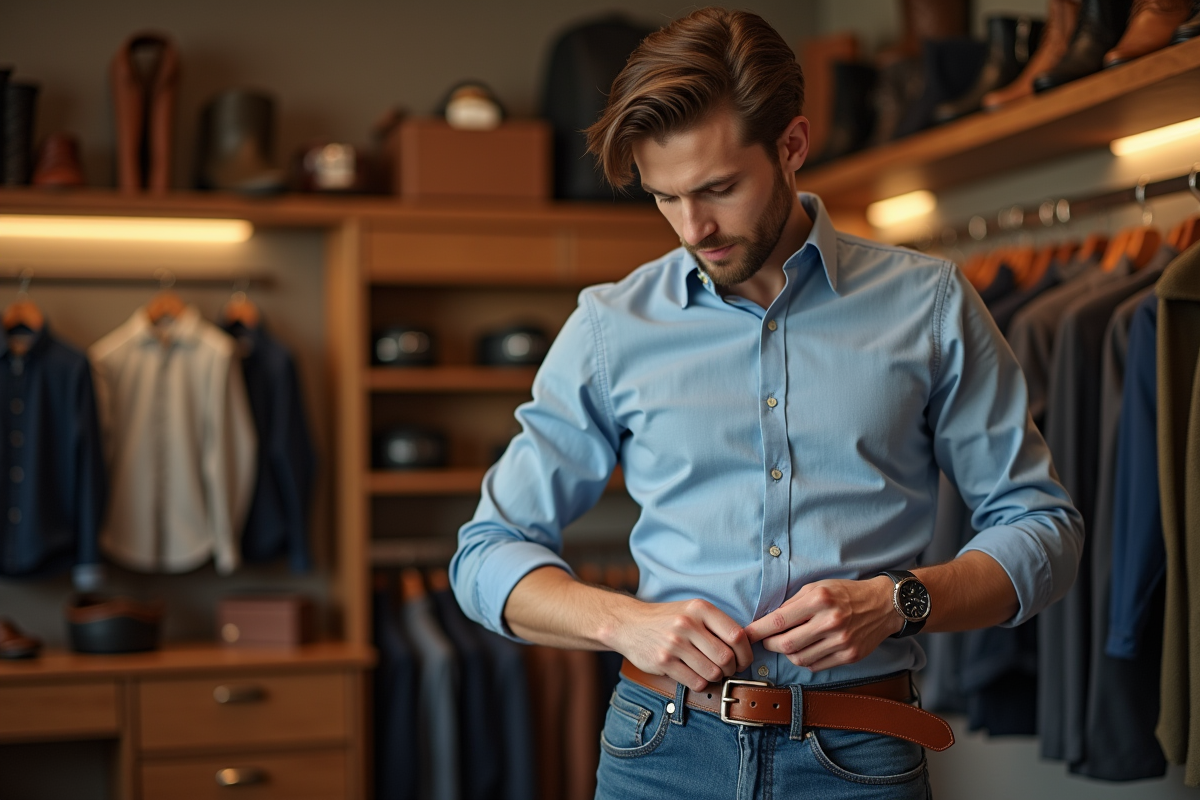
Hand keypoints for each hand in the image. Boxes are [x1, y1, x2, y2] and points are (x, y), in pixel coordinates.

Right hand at [607, 597, 753, 691]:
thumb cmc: (667, 619)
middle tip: (727, 670)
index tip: (743, 660)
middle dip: (731, 669)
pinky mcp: (663, 661)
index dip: (745, 653)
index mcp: (700, 608)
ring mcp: (674, 643)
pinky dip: (700, 683)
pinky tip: (694, 675)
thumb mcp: (692, 610)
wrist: (630, 624)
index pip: (736, 635)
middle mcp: (687, 624)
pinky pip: (695, 682)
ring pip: (712, 672)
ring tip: (709, 671)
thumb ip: (717, 624)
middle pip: (726, 658)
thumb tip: (747, 646)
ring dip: (715, 677)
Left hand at [743, 577, 901, 671]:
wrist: (883, 605)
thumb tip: (768, 621)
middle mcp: (830, 621)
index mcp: (819, 599)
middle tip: (766, 641)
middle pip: (786, 644)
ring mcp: (841, 641)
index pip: (779, 620)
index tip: (746, 635)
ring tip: (789, 643)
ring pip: (800, 658)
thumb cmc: (845, 593)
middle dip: (770, 645)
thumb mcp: (817, 587)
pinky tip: (807, 649)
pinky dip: (806, 660)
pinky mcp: (850, 656)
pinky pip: (816, 666)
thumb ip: (793, 603)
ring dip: (788, 654)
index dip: (759, 630)